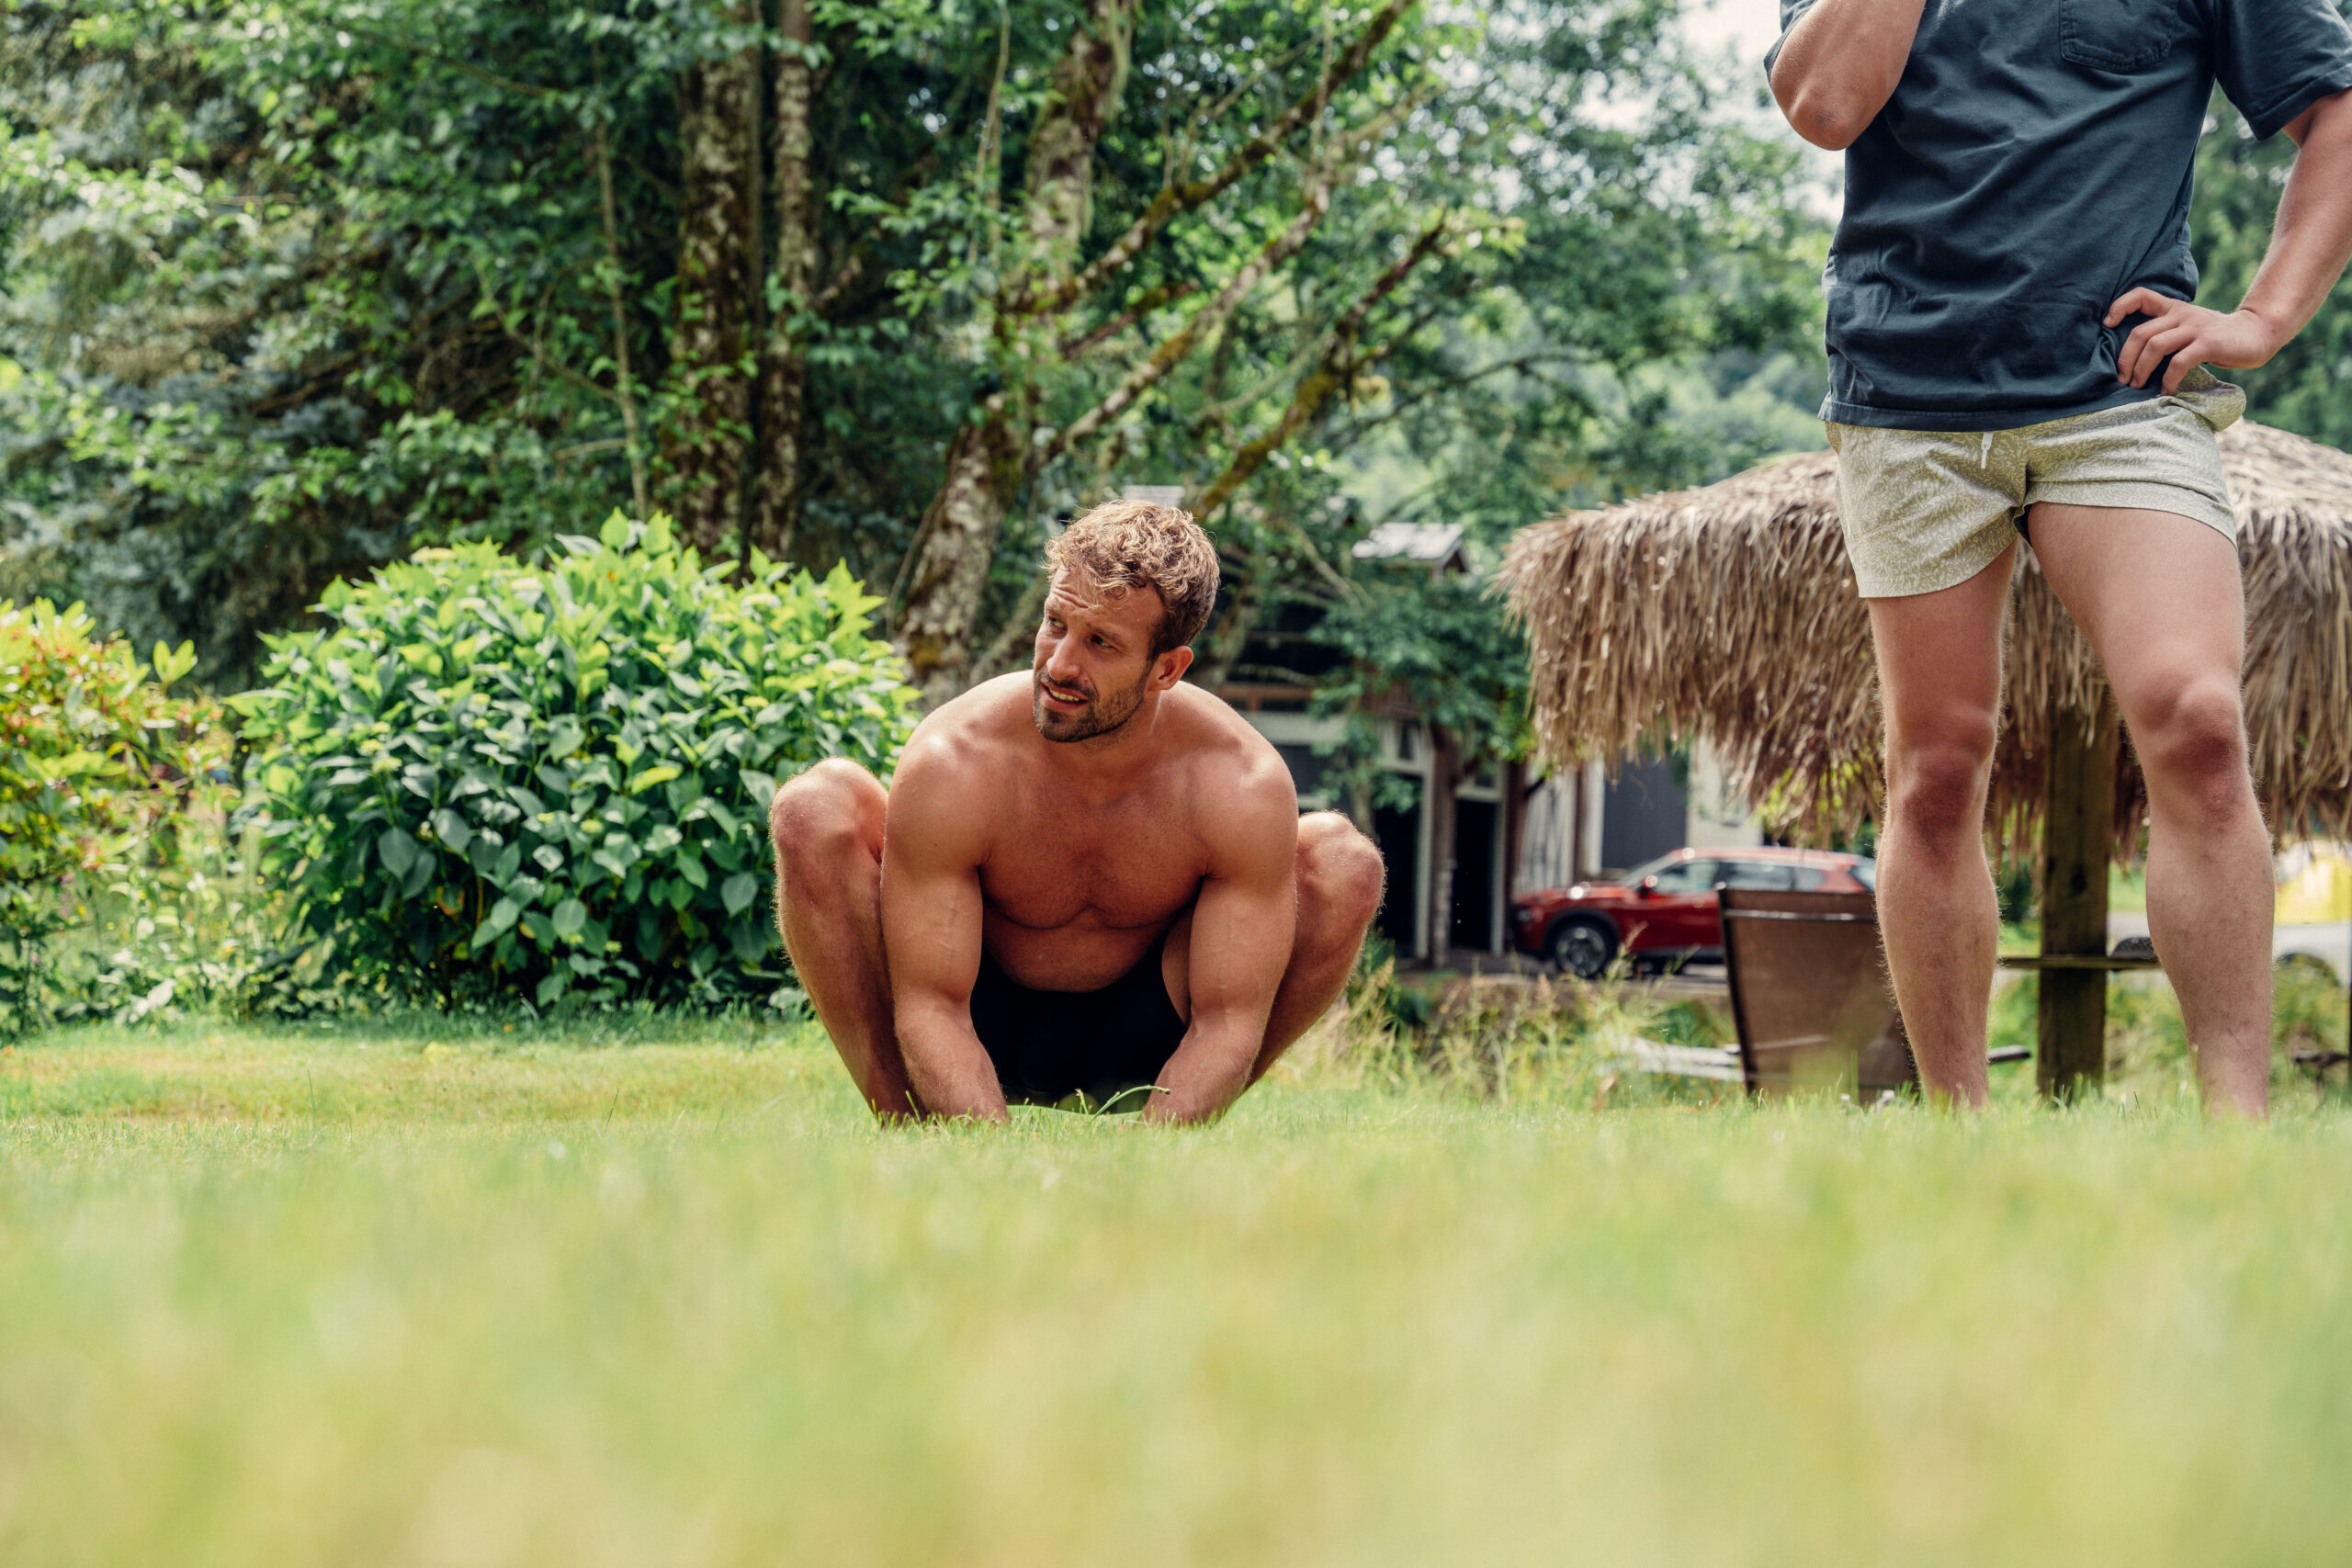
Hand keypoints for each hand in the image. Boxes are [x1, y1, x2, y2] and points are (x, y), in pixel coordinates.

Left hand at [2105, 288, 2282, 393]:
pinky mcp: (2208, 343)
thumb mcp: (2188, 328)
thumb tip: (2132, 360)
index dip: (2120, 306)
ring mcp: (2195, 328)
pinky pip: (2178, 362)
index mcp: (2174, 309)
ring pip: (2155, 346)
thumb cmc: (2216, 338)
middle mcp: (2182, 315)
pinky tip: (2166, 391)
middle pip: (2140, 333)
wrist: (2257, 334)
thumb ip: (2166, 334)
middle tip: (2122, 380)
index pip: (2141, 296)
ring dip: (2141, 370)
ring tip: (2137, 387)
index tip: (2107, 323)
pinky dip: (2168, 380)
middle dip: (2125, 359)